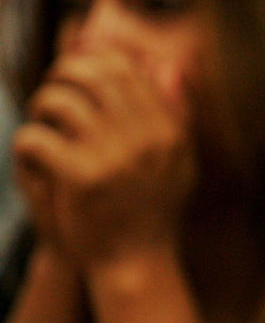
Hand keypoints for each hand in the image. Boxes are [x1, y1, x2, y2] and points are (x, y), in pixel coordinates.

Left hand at [12, 47, 195, 268]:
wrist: (136, 263)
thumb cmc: (153, 209)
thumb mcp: (180, 160)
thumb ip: (177, 113)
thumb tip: (168, 65)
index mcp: (168, 129)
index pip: (129, 70)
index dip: (97, 59)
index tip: (80, 69)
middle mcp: (146, 138)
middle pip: (95, 75)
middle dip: (65, 73)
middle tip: (54, 88)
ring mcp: (113, 156)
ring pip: (60, 101)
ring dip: (42, 106)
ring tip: (42, 121)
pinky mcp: (80, 178)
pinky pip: (36, 138)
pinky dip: (27, 143)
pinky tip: (34, 157)